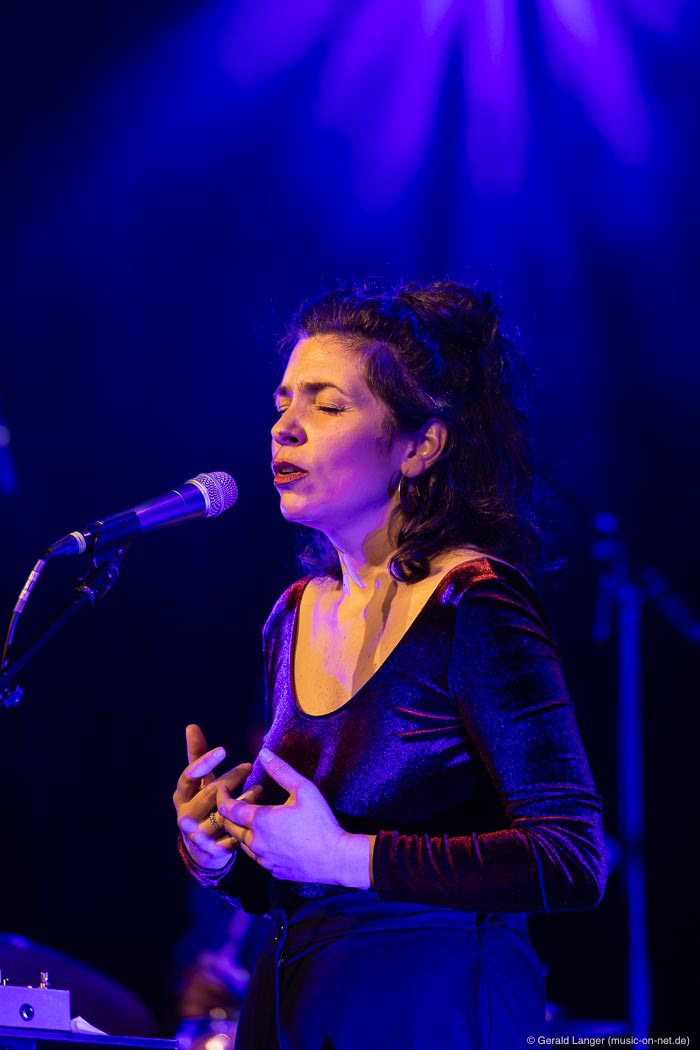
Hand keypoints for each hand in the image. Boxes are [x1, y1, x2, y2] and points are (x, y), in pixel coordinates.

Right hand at [173, 724, 260, 870]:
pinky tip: (259, 817)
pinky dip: (245, 826)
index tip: (222, 750)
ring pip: (222, 816)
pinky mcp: (212, 851)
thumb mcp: (198, 782)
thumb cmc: (200, 803)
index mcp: (180, 797)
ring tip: (259, 790)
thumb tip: (191, 726)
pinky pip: (231, 838)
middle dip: (230, 779)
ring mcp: (197, 835)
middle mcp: (186, 816)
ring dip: (243, 802)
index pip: (188, 777)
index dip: (204, 763)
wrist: (198, 845)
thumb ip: (197, 756)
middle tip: (249, 766)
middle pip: (209, 794)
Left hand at [217, 748, 370, 886]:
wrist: (336, 858)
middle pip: (229, 827)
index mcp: (260, 820)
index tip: (223, 788)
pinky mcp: (272, 870)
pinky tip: (269, 837)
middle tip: (239, 800)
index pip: (227, 808)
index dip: (222, 796)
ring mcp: (263, 859)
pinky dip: (255, 844)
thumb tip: (263, 753)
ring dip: (242, 830)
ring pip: (241, 843)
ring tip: (254, 818)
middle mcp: (256, 842)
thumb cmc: (321, 821)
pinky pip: (256, 856)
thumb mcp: (304, 790)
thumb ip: (281, 771)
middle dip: (229, 813)